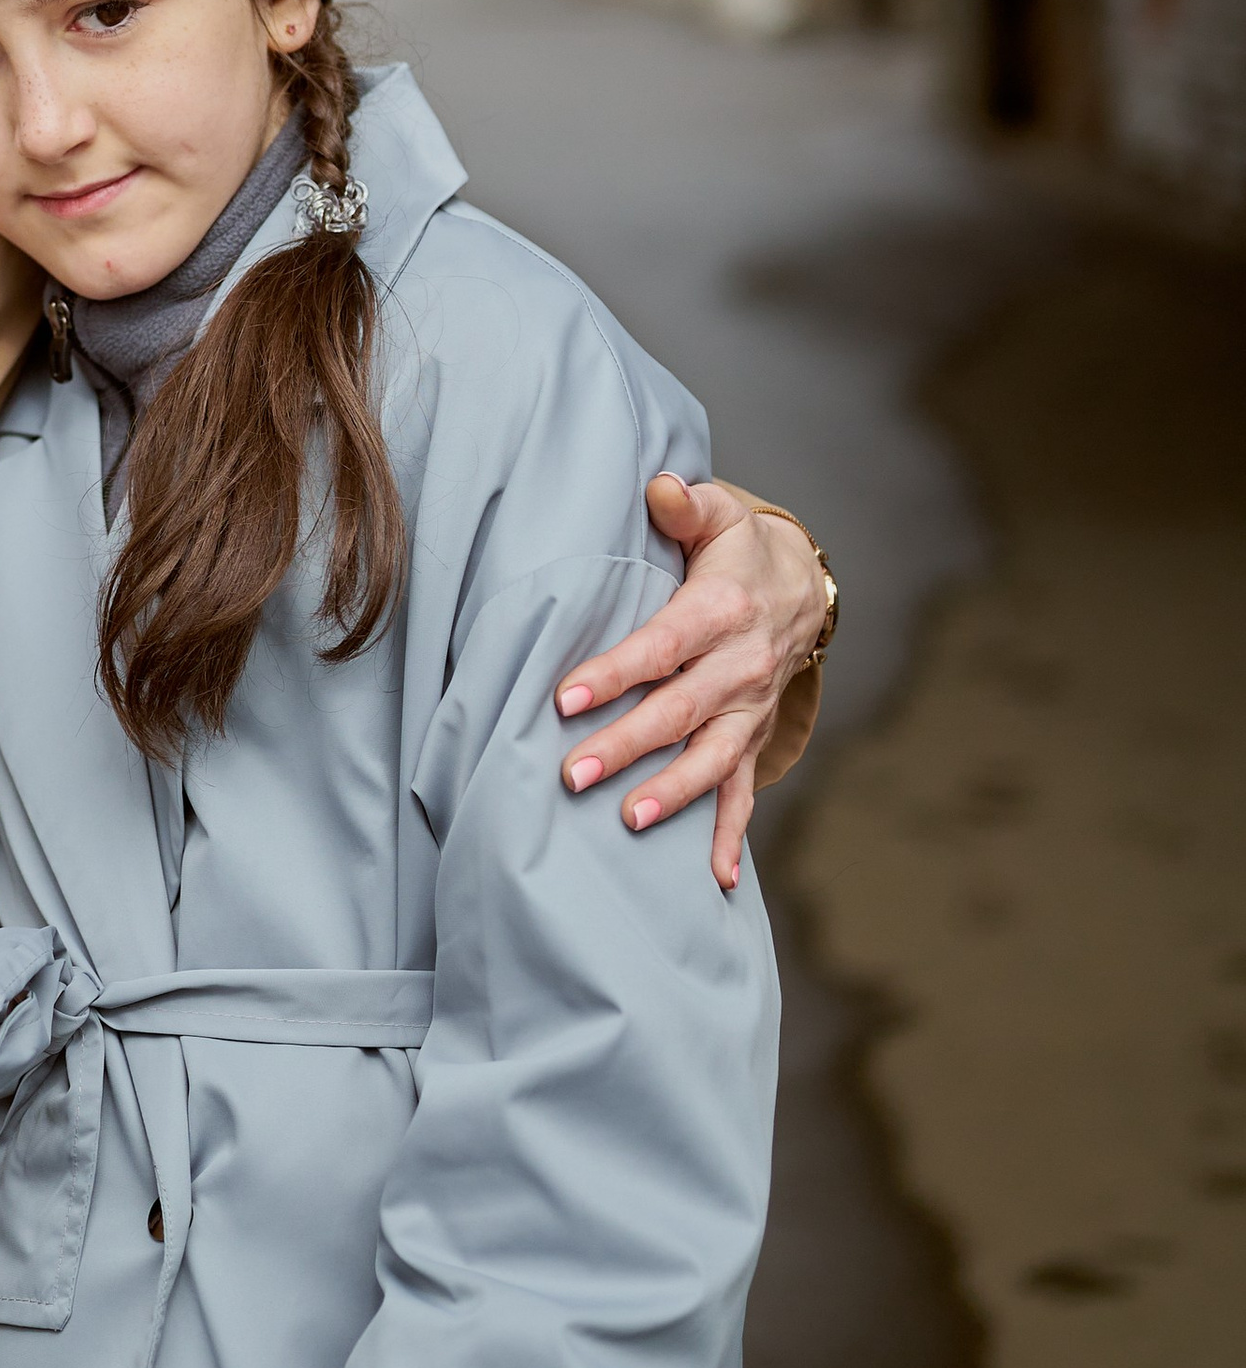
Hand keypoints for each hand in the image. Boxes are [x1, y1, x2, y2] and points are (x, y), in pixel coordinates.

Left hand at [554, 479, 829, 890]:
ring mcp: (751, 710)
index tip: (565, 698)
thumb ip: (685, 504)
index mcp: (721, 612)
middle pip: (678, 712)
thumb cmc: (739, 550)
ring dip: (673, 794)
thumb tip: (658, 487)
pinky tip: (714, 880)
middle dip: (627, 746)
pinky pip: (744, 791)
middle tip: (573, 774)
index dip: (614, 673)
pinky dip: (732, 836)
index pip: (660, 648)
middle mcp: (742, 667)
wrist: (803, 587)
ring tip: (630, 821)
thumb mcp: (720, 514)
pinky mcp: (755, 737)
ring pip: (711, 758)